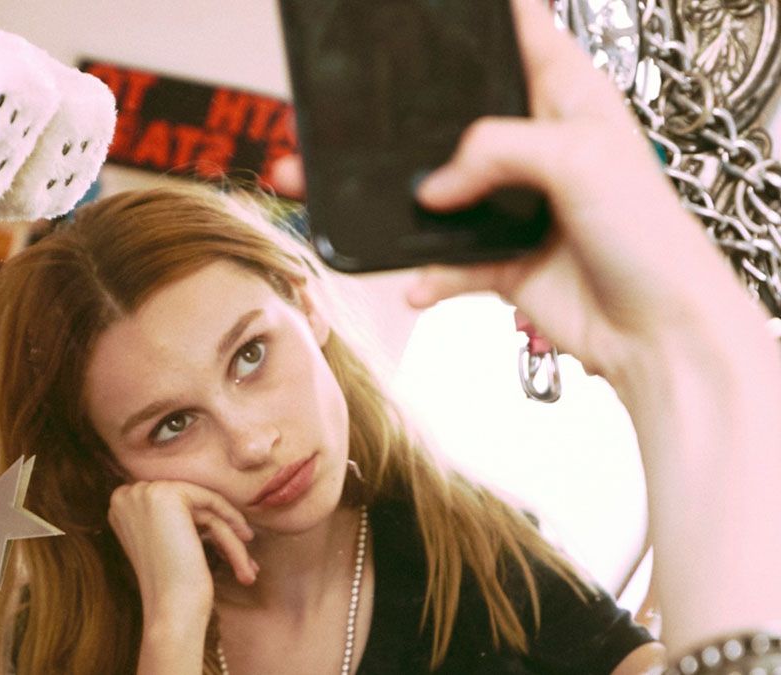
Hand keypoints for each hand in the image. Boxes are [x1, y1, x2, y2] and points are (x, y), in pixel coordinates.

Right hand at [107, 481, 255, 626]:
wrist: (170, 608)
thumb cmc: (171, 585)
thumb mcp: (164, 541)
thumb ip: (172, 515)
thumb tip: (204, 499)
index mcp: (120, 506)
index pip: (172, 504)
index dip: (200, 522)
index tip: (224, 542)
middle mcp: (125, 495)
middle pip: (188, 504)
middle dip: (218, 527)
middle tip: (244, 547)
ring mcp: (143, 492)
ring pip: (202, 506)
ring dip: (229, 534)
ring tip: (248, 564)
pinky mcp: (166, 494)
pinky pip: (210, 501)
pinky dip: (231, 522)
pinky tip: (244, 544)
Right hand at [404, 0, 753, 381]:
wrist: (658, 333)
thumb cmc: (650, 239)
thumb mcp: (578, 158)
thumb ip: (496, 149)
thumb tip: (434, 186)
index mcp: (571, 101)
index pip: (527, 38)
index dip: (488, 25)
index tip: (440, 24)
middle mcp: (542, 149)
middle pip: (469, 117)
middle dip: (428, 122)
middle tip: (390, 126)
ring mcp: (518, 205)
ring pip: (447, 191)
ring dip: (416, 204)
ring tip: (392, 206)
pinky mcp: (501, 258)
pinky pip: (448, 260)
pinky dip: (429, 272)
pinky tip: (420, 280)